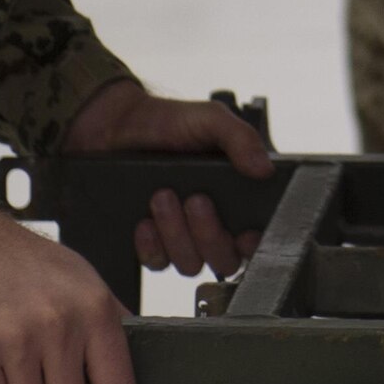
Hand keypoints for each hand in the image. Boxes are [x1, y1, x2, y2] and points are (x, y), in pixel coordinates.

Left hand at [63, 81, 272, 277]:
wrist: (118, 124)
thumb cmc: (169, 121)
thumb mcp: (211, 120)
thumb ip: (241, 138)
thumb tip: (265, 169)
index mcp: (235, 196)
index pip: (256, 236)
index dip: (254, 243)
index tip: (244, 234)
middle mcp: (211, 222)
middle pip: (225, 259)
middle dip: (210, 234)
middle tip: (194, 200)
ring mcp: (180, 236)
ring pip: (190, 263)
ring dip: (177, 233)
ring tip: (161, 195)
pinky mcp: (150, 243)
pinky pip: (157, 263)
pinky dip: (151, 245)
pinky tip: (144, 221)